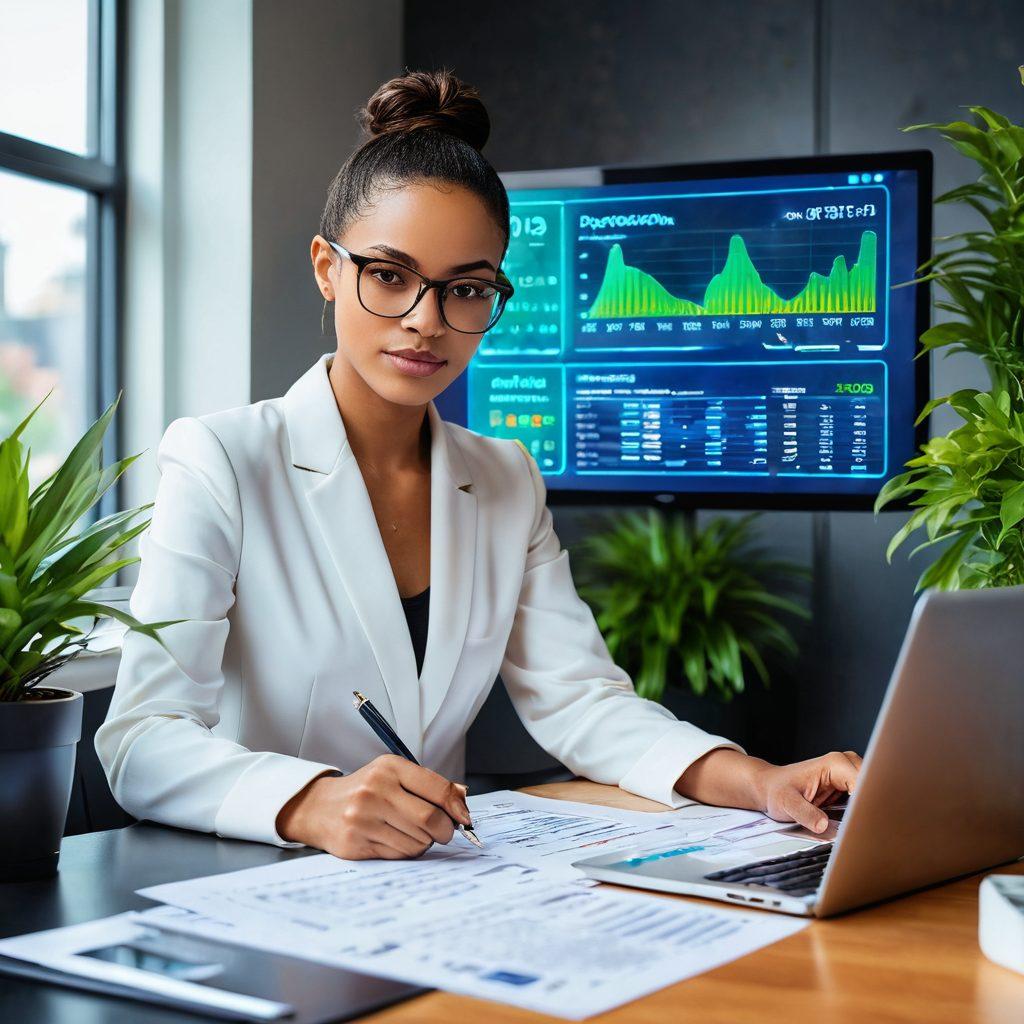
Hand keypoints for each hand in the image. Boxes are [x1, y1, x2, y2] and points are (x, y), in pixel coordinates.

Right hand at [275, 755, 472, 858]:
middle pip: (430, 819)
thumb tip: (463, 798)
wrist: (319, 807)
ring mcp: (363, 818)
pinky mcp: (356, 843)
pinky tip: (397, 840)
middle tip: (444, 832)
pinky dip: (407, 852)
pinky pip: (398, 855)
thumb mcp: (393, 774)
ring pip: (417, 842)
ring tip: (413, 833)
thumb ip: (429, 785)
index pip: (437, 788)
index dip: (457, 807)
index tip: (464, 818)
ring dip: (424, 842)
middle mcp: (375, 790)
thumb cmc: (365, 790)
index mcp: (389, 767)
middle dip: (445, 830)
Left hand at [675, 748, 861, 833]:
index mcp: (835, 764)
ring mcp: (851, 775)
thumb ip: (805, 813)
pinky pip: (867, 799)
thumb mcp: (786, 803)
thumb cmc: (777, 792)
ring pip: (874, 793)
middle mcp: (847, 765)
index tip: (868, 824)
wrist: (770, 787)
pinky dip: (866, 813)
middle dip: (874, 809)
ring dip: (872, 811)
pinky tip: (862, 827)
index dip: (869, 805)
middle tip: (870, 833)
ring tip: (867, 832)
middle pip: (874, 787)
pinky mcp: (851, 786)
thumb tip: (824, 825)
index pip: (865, 784)